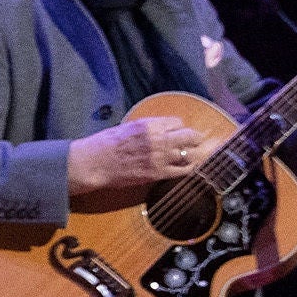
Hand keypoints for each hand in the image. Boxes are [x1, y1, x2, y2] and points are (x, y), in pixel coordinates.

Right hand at [68, 115, 208, 195]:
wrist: (96, 163)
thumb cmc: (107, 143)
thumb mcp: (128, 127)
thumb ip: (148, 127)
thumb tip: (162, 129)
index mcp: (149, 125)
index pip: (177, 122)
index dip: (180, 127)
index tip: (180, 130)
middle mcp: (158, 139)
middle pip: (189, 136)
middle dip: (196, 138)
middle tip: (199, 140)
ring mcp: (160, 157)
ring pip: (190, 154)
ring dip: (195, 153)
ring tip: (198, 153)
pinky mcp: (158, 173)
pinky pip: (182, 170)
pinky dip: (189, 167)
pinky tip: (189, 166)